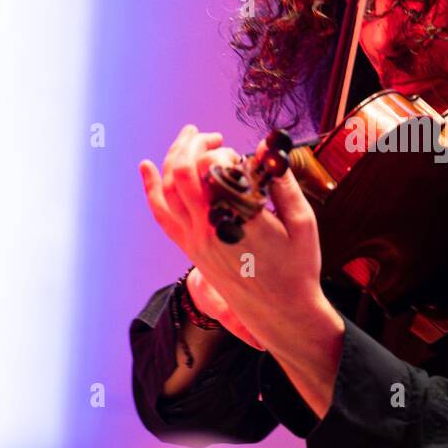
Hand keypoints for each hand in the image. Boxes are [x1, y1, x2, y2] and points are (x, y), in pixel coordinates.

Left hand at [138, 125, 342, 360]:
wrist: (282, 313)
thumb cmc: (297, 269)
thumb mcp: (302, 222)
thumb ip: (281, 183)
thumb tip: (268, 151)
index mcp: (238, 218)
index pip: (211, 168)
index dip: (223, 152)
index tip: (243, 156)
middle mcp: (208, 229)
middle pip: (181, 172)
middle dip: (193, 144)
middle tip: (212, 134)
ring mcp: (195, 242)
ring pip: (167, 190)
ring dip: (172, 158)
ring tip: (188, 138)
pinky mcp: (191, 251)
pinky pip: (162, 215)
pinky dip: (151, 189)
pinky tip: (146, 168)